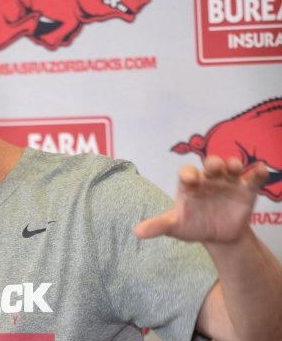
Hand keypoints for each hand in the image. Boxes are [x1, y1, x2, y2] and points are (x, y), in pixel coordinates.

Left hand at [134, 156, 268, 242]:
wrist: (217, 235)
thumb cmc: (192, 225)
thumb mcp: (176, 227)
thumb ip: (158, 226)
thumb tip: (137, 232)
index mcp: (190, 185)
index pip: (188, 174)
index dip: (189, 174)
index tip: (190, 180)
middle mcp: (209, 179)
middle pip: (210, 165)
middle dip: (213, 164)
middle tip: (214, 167)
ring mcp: (228, 183)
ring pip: (231, 168)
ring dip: (233, 164)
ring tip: (235, 167)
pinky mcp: (245, 191)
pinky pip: (252, 179)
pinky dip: (257, 173)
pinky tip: (260, 171)